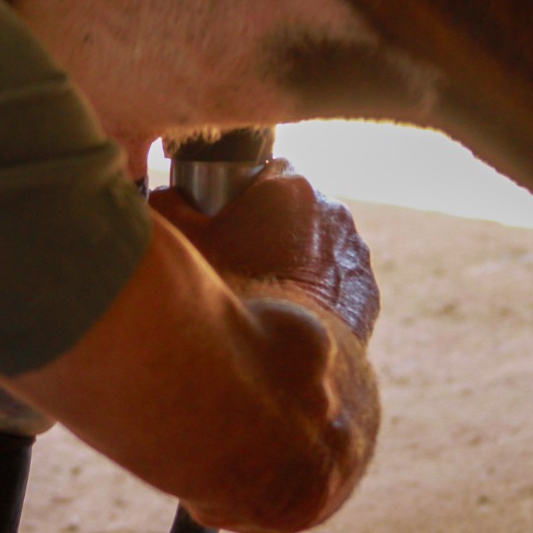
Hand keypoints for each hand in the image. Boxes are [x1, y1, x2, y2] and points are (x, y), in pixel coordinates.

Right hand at [148, 160, 378, 341]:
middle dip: (272, 224)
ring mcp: (353, 252)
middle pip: (296, 206)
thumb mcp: (182, 241)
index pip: (267, 170)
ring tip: (266, 290)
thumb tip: (167, 194)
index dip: (244, 193)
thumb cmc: (226, 293)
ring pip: (319, 243)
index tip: (227, 218)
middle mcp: (331, 211)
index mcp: (289, 188)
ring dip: (298, 256)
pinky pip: (338, 280)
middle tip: (241, 257)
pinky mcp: (365, 292)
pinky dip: (319, 291)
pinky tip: (293, 312)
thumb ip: (170, 203)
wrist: (278, 363)